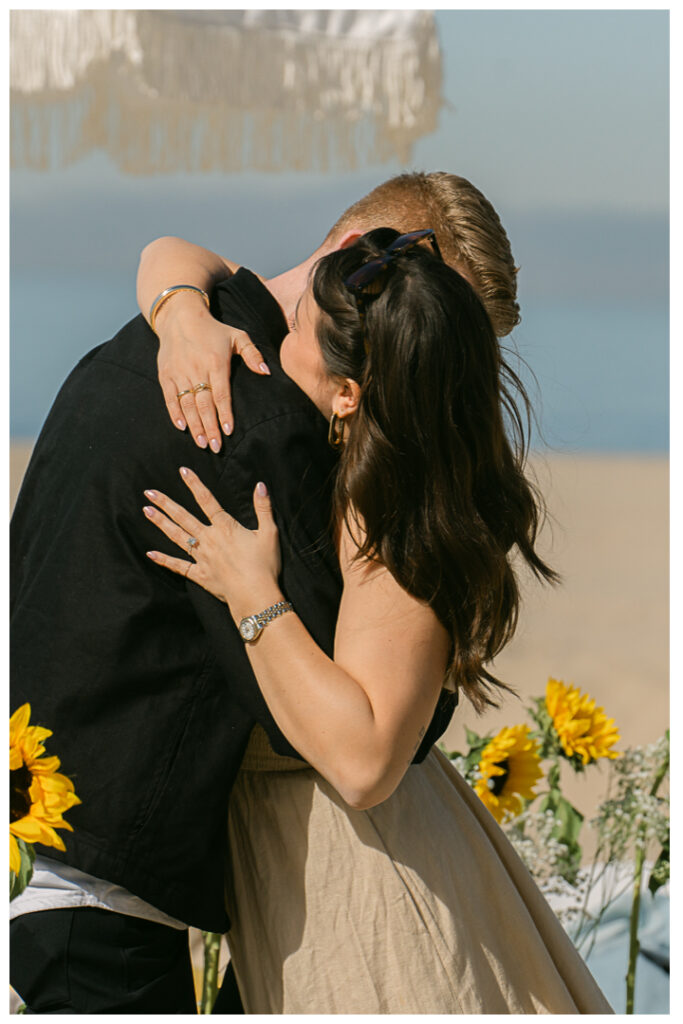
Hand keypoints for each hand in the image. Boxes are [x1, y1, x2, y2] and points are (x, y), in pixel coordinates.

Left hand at [143, 467, 281, 618]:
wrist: (255, 595)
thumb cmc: (264, 565)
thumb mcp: (269, 533)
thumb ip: (263, 508)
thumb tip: (260, 485)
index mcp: (225, 527)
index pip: (207, 500)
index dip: (194, 484)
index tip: (182, 471)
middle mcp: (209, 539)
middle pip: (183, 517)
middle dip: (165, 503)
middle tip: (149, 492)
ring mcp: (201, 557)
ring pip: (177, 536)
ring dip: (160, 523)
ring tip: (146, 511)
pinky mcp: (199, 575)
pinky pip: (178, 566)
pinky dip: (164, 560)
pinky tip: (150, 553)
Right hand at [156, 297, 270, 451]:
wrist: (180, 316)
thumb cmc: (214, 330)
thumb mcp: (237, 336)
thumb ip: (253, 354)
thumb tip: (266, 372)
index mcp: (215, 362)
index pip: (221, 394)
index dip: (224, 414)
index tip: (228, 431)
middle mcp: (196, 369)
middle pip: (204, 404)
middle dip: (209, 427)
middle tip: (215, 447)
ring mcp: (179, 372)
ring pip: (187, 404)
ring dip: (194, 425)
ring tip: (201, 442)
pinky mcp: (166, 374)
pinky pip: (169, 397)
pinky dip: (175, 413)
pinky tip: (182, 427)